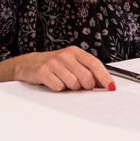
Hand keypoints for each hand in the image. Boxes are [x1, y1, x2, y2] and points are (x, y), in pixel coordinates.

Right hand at [0, 46, 114, 91]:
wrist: (29, 64)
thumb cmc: (55, 66)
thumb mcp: (72, 63)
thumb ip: (87, 71)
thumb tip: (103, 83)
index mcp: (75, 52)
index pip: (95, 64)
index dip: (104, 77)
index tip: (111, 87)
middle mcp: (66, 55)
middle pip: (86, 77)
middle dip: (86, 86)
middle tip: (80, 86)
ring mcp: (54, 63)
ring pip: (73, 83)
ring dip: (70, 88)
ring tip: (64, 82)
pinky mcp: (43, 72)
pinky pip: (59, 87)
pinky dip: (58, 88)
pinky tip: (54, 83)